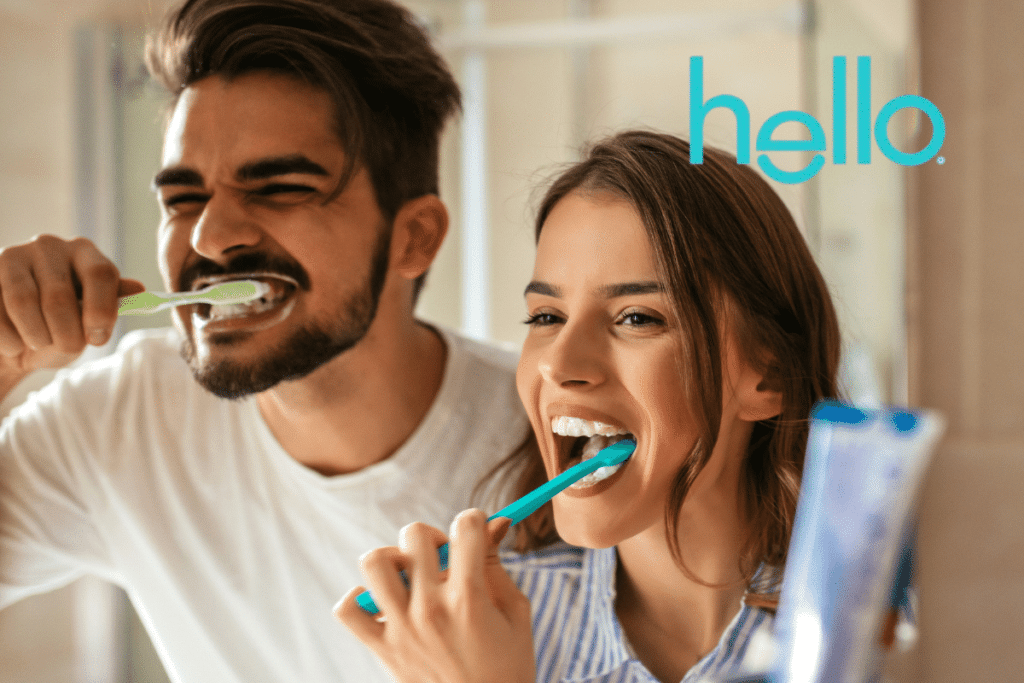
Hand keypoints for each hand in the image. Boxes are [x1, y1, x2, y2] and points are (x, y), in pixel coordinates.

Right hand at [0, 235, 144, 376]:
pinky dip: (7, 339)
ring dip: (34, 336)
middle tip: (67, 347)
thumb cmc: (63, 326)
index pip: (101, 274)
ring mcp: (12, 255)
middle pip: (59, 297)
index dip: (101, 312)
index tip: (98, 339)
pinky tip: (14, 345)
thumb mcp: (92, 317)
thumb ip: (112, 304)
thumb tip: (138, 289)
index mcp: (85, 252)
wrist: (17, 339)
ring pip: (22, 302)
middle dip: (65, 335)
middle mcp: (49, 245)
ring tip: (39, 344)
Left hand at [336, 509, 535, 682]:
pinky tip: (383, 602)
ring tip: (409, 575)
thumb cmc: (508, 667)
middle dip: (433, 536)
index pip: (465, 526)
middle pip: (414, 534)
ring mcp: (402, 628)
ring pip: (374, 562)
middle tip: (444, 558)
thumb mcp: (515, 613)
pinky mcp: (383, 649)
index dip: (474, 520)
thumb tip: (495, 522)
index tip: (475, 532)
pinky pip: (347, 609)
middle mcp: (430, 608)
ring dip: (392, 558)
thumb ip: (497, 565)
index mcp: (469, 597)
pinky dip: (359, 598)